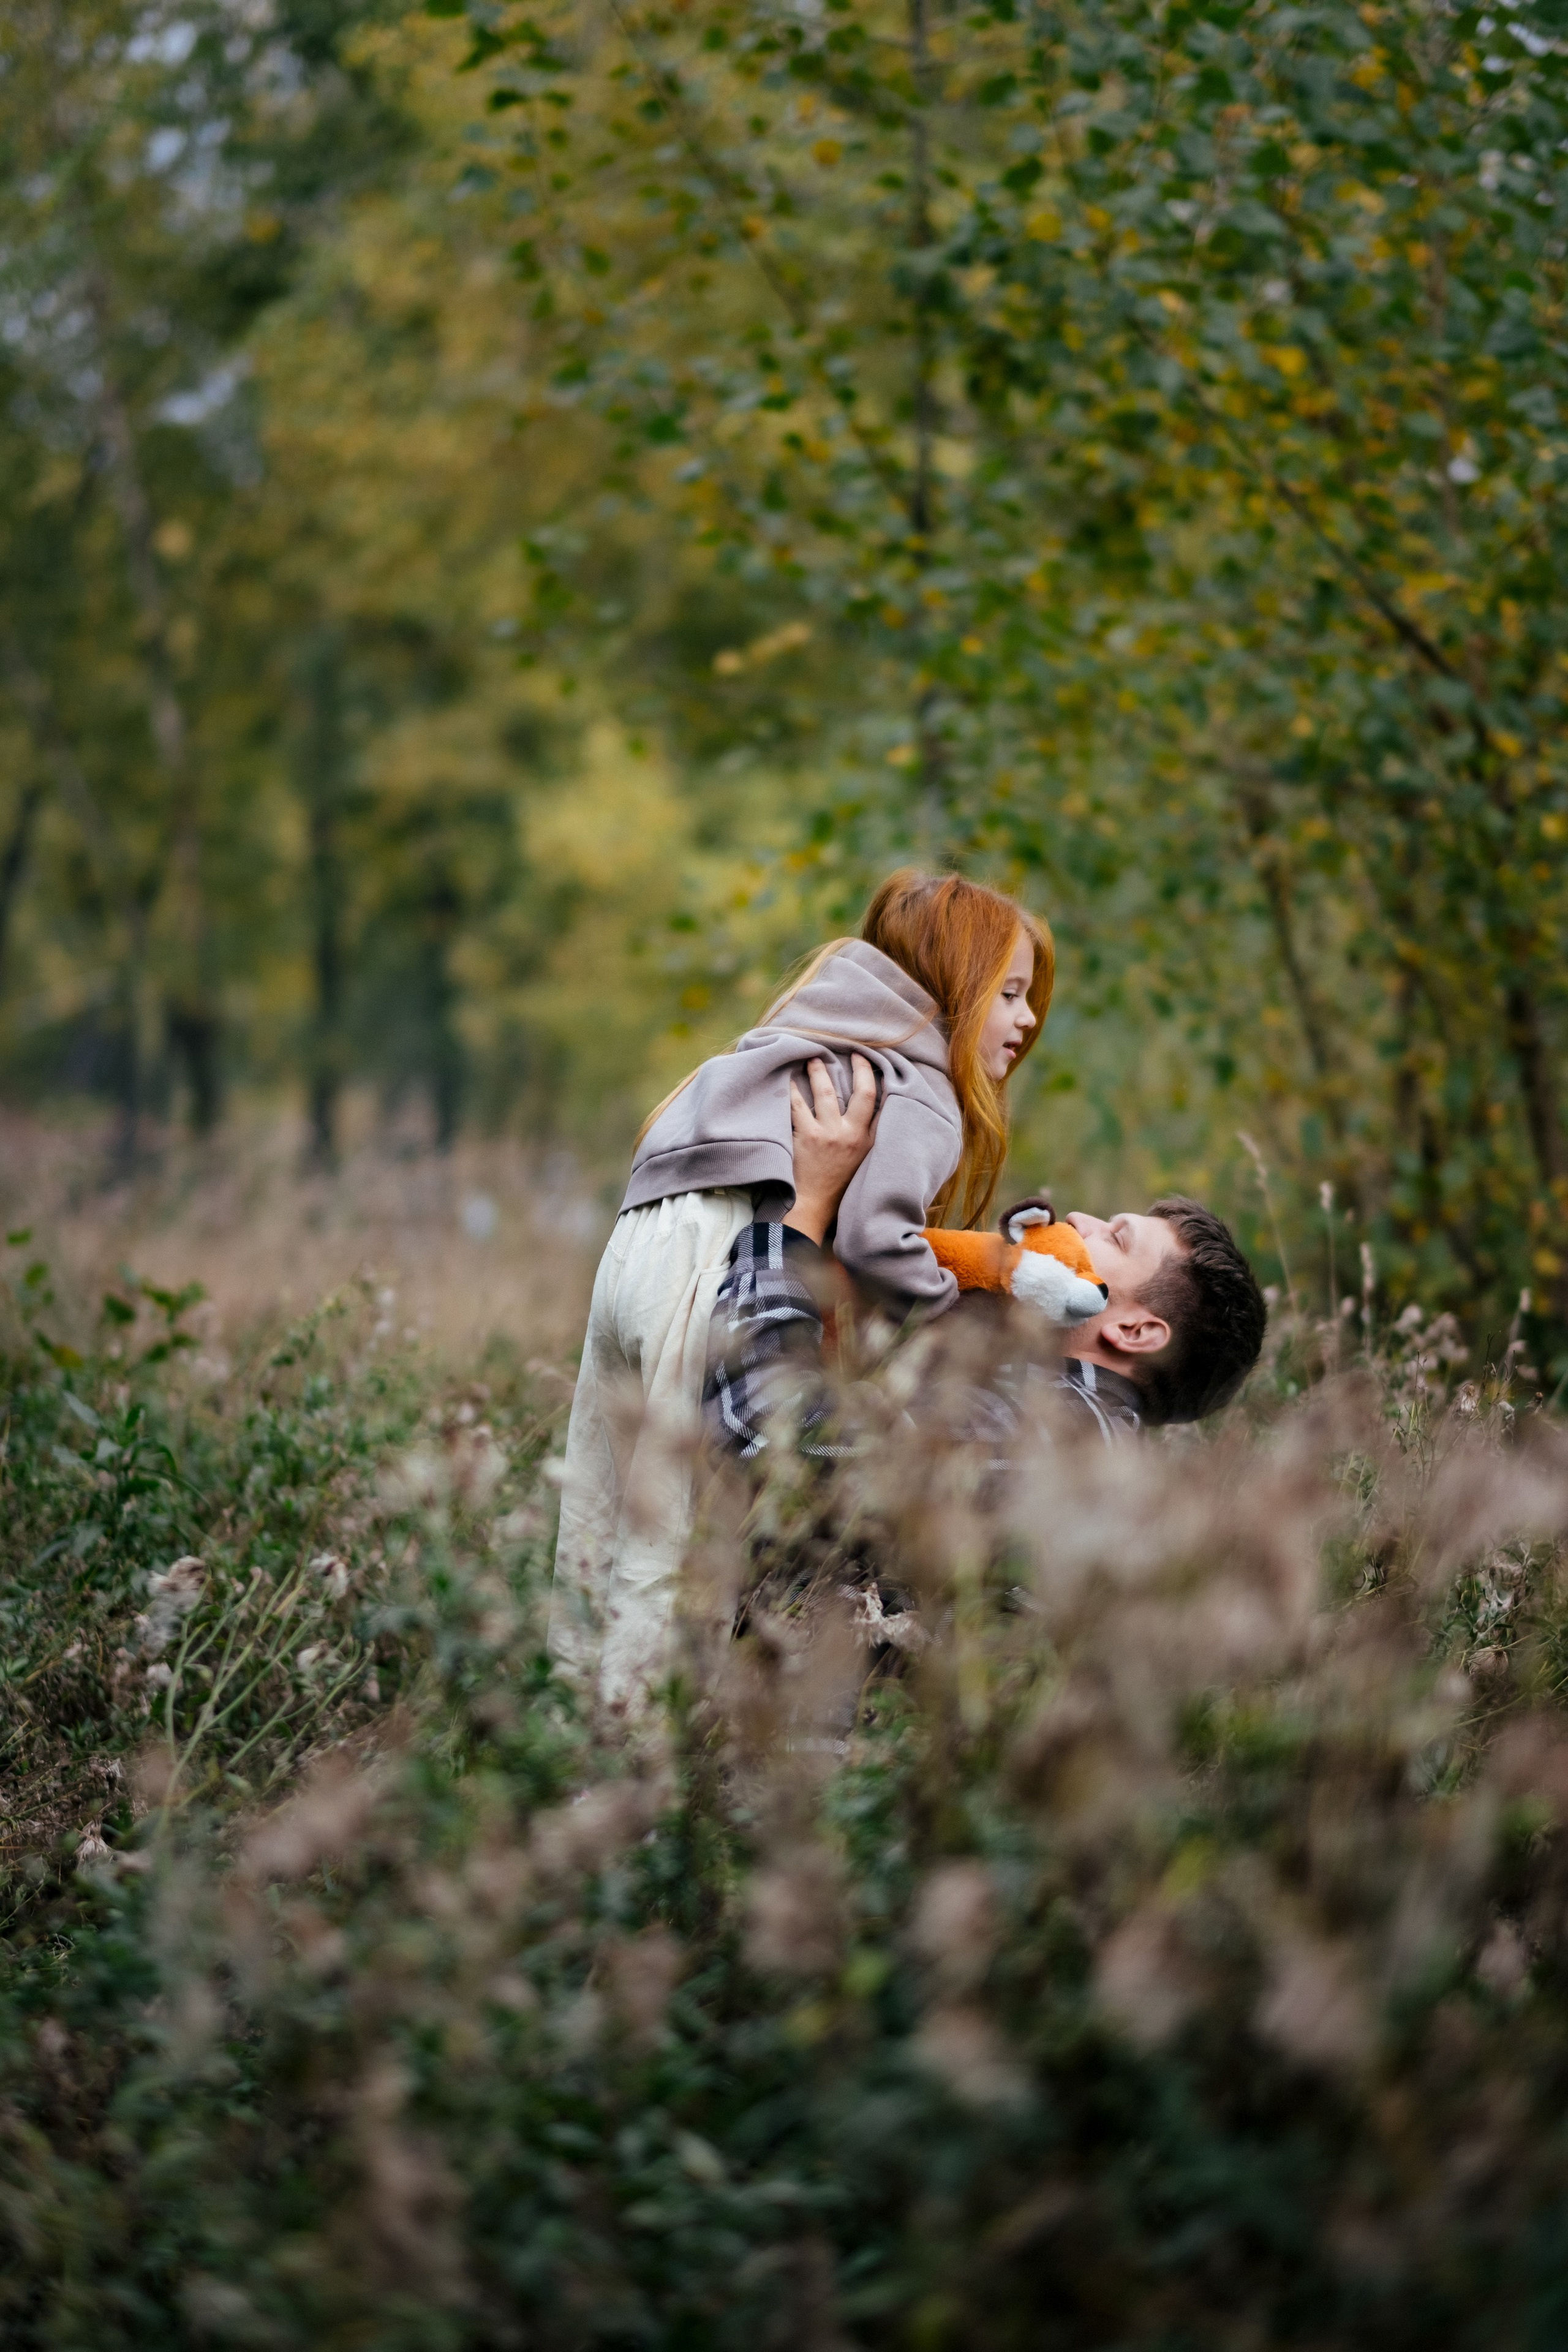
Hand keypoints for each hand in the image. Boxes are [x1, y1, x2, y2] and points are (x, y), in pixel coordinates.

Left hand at [784, 1055, 877, 1245]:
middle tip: (849, 1050)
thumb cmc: (838, 1183)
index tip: (868, 1059)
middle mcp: (851, 1135)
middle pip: (859, 1092)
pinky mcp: (805, 1138)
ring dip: (819, 1072)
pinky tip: (788, 1079)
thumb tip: (877, 1104)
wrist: (813, 1205)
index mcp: (868, 1139)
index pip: (879, 1102)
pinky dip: (792, 1091)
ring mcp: (827, 1135)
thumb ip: (871, 1133)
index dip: (874, 1076)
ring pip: (825, 1093)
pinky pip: (797, 1106)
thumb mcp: (865, 1159)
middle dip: (857, 1067)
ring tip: (812, 1058)